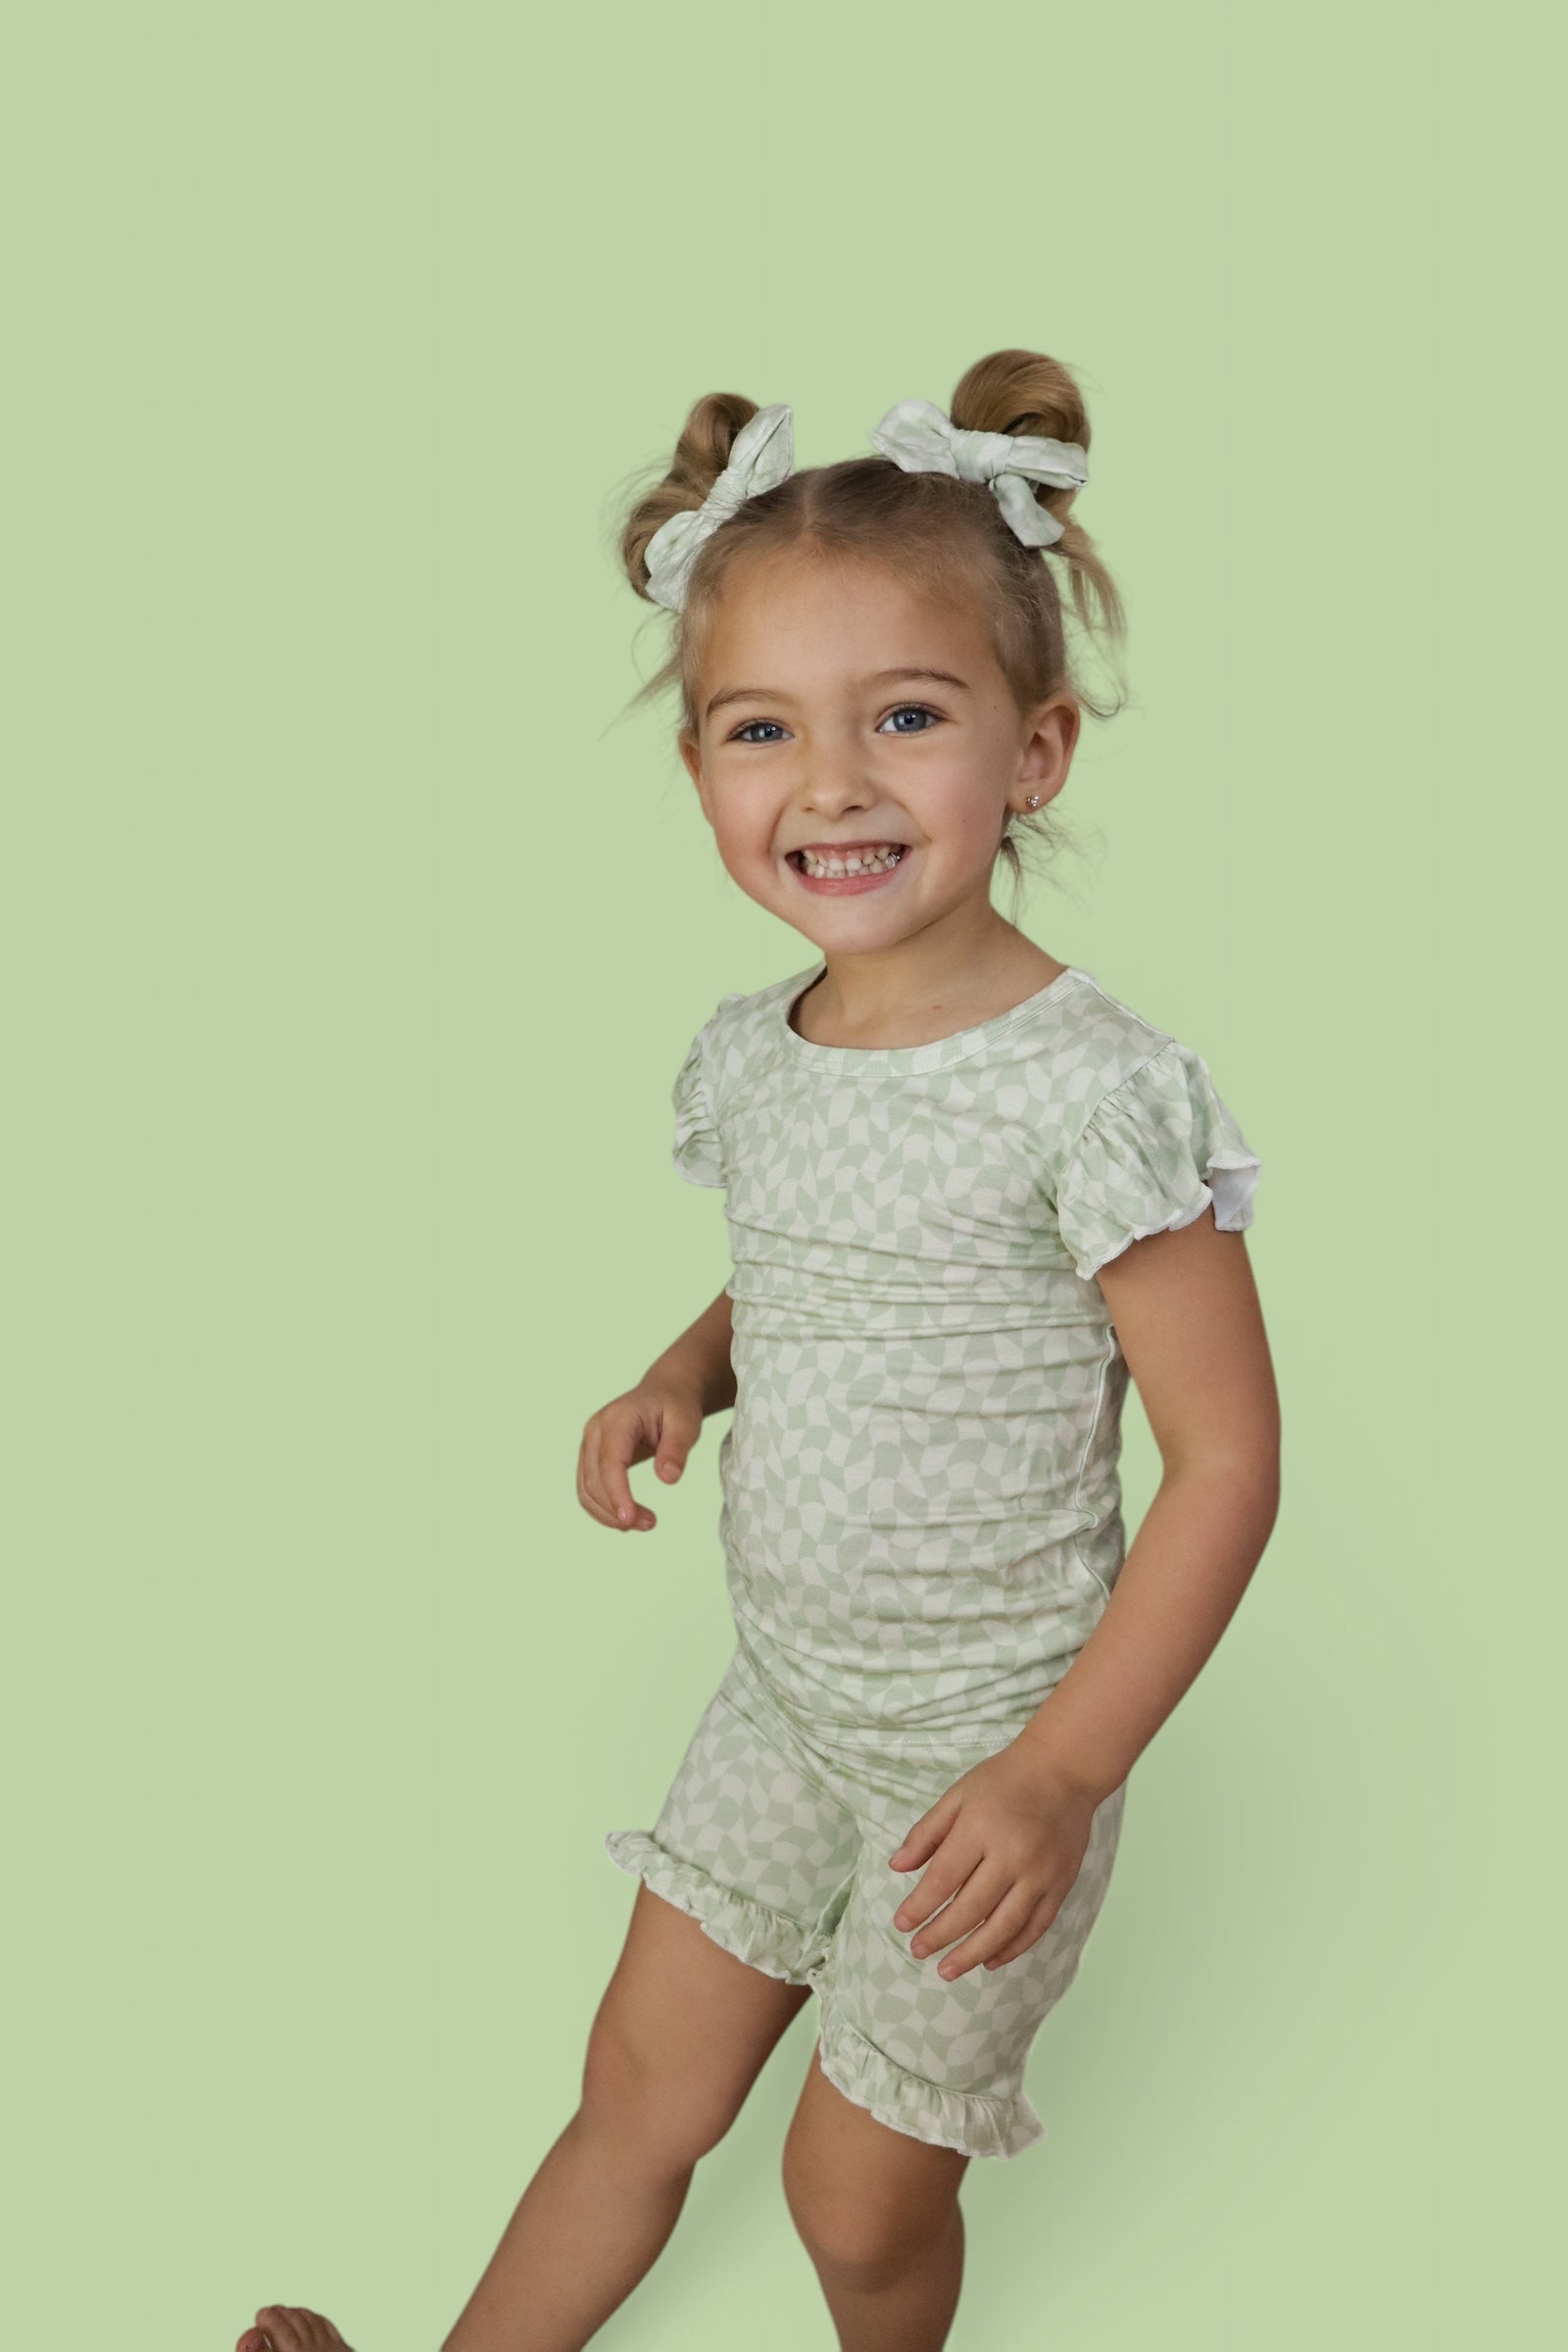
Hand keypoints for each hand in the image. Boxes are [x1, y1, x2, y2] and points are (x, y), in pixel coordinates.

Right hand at [577, 1378, 704, 1531]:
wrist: (665, 1391)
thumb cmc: (676, 1406)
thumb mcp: (686, 1423)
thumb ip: (677, 1449)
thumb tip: (668, 1478)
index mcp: (618, 1418)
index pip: (610, 1462)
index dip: (617, 1494)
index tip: (631, 1520)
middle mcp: (595, 1429)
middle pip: (594, 1480)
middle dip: (617, 1510)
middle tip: (651, 1524)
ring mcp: (589, 1442)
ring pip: (586, 1488)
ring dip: (608, 1514)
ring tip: (644, 1524)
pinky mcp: (590, 1455)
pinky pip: (588, 1488)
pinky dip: (603, 1508)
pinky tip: (627, 1518)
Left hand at [888, 1741, 1098, 1977]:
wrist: (1065, 1769)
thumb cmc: (1005, 1780)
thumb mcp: (958, 1795)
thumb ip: (927, 1833)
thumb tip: (896, 1868)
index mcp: (980, 1828)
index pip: (942, 1879)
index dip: (919, 1907)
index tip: (901, 1924)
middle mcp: (1012, 1855)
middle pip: (970, 1909)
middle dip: (940, 1935)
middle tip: (917, 1951)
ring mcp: (1040, 1874)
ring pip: (1003, 1927)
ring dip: (972, 1953)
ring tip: (947, 1970)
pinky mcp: (1061, 1884)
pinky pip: (1035, 1927)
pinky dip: (1012, 1948)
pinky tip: (990, 1960)